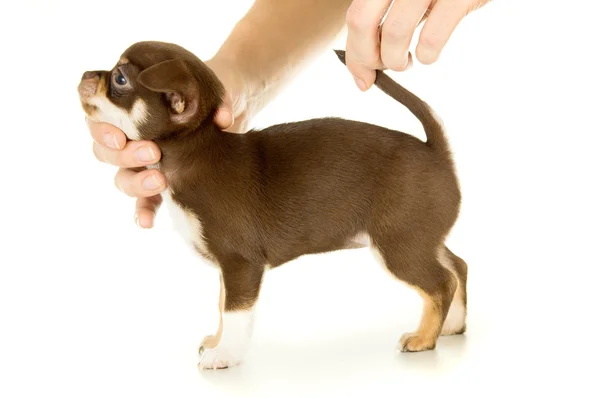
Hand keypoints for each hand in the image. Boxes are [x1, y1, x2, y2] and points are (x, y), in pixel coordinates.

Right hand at [87, 57, 249, 228]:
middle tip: (153, 153)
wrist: (224, 112)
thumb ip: (215, 99)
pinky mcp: (160, 182)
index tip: (120, 137)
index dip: (101, 129)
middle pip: (106, 151)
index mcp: (128, 106)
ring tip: (161, 182)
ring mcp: (141, 162)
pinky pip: (143, 202)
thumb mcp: (208, 87)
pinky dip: (143, 212)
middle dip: (126, 155)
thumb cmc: (204, 91)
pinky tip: (148, 222)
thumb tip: (223, 119)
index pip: (97, 116)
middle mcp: (128, 136)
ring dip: (136, 182)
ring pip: (121, 177)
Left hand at [345, 0, 490, 89]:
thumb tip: (363, 65)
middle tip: (382, 68)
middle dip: (368, 57)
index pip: (354, 15)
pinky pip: (430, 38)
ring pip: (393, 34)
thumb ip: (385, 15)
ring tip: (407, 62)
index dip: (354, 53)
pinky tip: (428, 53)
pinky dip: (426, 56)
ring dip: (396, 61)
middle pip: (361, 22)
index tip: (361, 78)